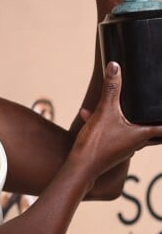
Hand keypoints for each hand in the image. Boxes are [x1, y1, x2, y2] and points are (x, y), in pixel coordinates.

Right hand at [75, 62, 161, 180]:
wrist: (80, 166)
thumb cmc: (97, 143)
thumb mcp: (105, 111)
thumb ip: (111, 88)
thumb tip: (115, 66)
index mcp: (143, 133)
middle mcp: (137, 143)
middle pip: (155, 134)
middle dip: (155, 124)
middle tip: (155, 117)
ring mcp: (124, 149)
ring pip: (133, 134)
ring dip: (128, 122)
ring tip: (118, 109)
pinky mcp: (111, 152)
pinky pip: (115, 136)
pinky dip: (108, 126)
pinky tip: (90, 116)